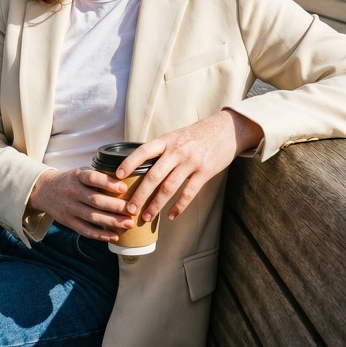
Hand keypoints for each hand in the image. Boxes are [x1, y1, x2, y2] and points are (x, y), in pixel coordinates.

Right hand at [27, 167, 134, 242]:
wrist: (43, 190)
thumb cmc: (70, 180)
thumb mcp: (80, 171)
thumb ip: (98, 176)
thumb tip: (125, 181)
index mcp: (76, 176)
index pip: (92, 178)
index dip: (108, 183)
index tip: (124, 187)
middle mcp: (72, 192)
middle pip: (95, 200)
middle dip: (116, 206)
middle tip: (133, 210)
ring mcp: (69, 208)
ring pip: (92, 217)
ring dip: (112, 221)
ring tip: (129, 223)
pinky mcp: (68, 221)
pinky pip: (85, 230)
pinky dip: (100, 235)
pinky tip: (114, 236)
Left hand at [116, 110, 263, 221]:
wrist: (227, 129)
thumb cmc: (198, 134)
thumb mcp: (176, 135)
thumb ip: (162, 149)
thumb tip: (140, 165)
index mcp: (167, 140)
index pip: (143, 151)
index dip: (129, 163)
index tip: (118, 176)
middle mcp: (177, 151)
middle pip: (153, 175)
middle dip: (140, 194)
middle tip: (129, 209)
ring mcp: (191, 162)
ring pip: (169, 187)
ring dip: (156, 205)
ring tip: (146, 217)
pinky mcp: (205, 172)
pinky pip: (189, 193)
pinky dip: (179, 207)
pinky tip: (171, 216)